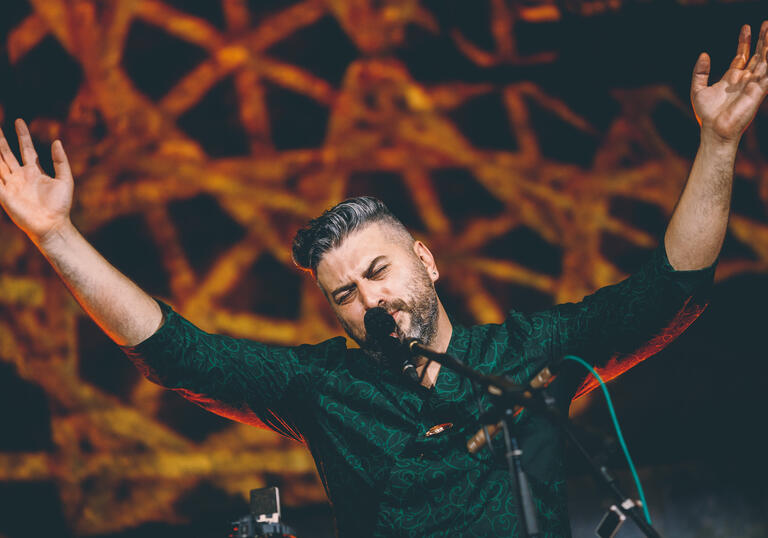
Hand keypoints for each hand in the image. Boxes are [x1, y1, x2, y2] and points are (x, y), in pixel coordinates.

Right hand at [0, 119, 73, 244]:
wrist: (53, 225)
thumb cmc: (61, 205)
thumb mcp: (65, 180)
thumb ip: (60, 161)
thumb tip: (57, 141)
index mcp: (35, 171)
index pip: (26, 148)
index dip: (22, 135)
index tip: (18, 121)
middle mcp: (20, 176)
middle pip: (7, 153)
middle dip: (1, 140)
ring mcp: (11, 185)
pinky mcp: (4, 195)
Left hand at [691, 21, 767, 145]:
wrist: (715, 130)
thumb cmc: (707, 115)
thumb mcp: (698, 89)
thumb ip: (700, 72)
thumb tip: (704, 54)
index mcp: (732, 78)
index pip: (741, 55)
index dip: (744, 41)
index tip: (746, 27)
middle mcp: (745, 79)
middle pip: (756, 54)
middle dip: (761, 39)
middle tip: (765, 23)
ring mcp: (753, 84)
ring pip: (764, 60)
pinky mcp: (758, 90)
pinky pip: (767, 73)